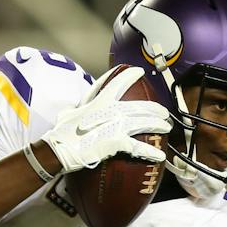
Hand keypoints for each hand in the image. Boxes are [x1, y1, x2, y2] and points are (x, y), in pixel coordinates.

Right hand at [43, 66, 170, 173]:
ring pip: (144, 122)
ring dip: (158, 125)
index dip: (130, 75)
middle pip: (140, 106)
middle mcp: (111, 110)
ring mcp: (115, 125)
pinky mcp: (117, 141)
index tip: (140, 71)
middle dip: (155, 108)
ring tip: (167, 127)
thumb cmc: (61, 134)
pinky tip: (159, 156)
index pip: (117, 82)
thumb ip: (75, 110)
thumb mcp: (67, 114)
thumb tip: (70, 110)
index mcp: (100, 101)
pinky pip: (139, 147)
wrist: (59, 149)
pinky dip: (151, 152)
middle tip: (164, 112)